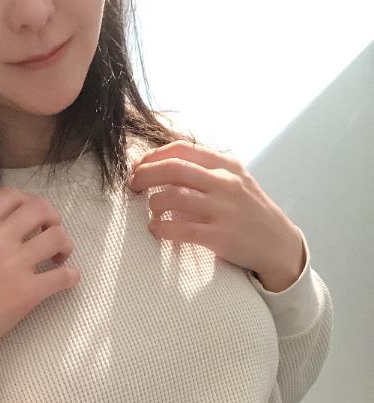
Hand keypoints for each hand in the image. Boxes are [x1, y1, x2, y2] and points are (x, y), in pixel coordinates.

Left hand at [129, 139, 305, 290]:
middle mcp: (225, 183)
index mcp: (227, 165)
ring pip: (173, 197)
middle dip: (145, 175)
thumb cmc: (250, 213)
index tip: (139, 166)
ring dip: (153, 203)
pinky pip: (179, 229)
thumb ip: (207, 171)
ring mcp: (222, 210)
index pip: (182, 149)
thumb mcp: (237, 181)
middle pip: (173, 169)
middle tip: (132, 185)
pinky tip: (156, 229)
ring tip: (151, 211)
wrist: (278, 244)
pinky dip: (160, 228)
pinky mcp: (219, 237)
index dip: (153, 156)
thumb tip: (165, 164)